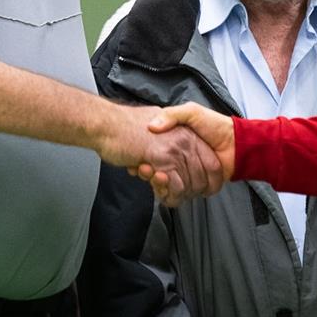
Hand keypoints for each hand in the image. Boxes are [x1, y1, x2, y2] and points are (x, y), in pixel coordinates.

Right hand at [97, 104, 223, 204]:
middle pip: (204, 179)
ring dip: (177, 194)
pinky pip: (175, 187)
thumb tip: (177, 156)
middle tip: (172, 189)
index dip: (207, 182)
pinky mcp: (162, 158)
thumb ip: (171, 139)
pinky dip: (168, 194)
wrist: (104, 122)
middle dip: (191, 192)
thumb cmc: (125, 125)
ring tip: (160, 186)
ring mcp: (175, 149)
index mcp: (187, 132)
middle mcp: (185, 139)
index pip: (213, 165)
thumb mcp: (156, 123)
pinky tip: (155, 185)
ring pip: (190, 186)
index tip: (196, 189)